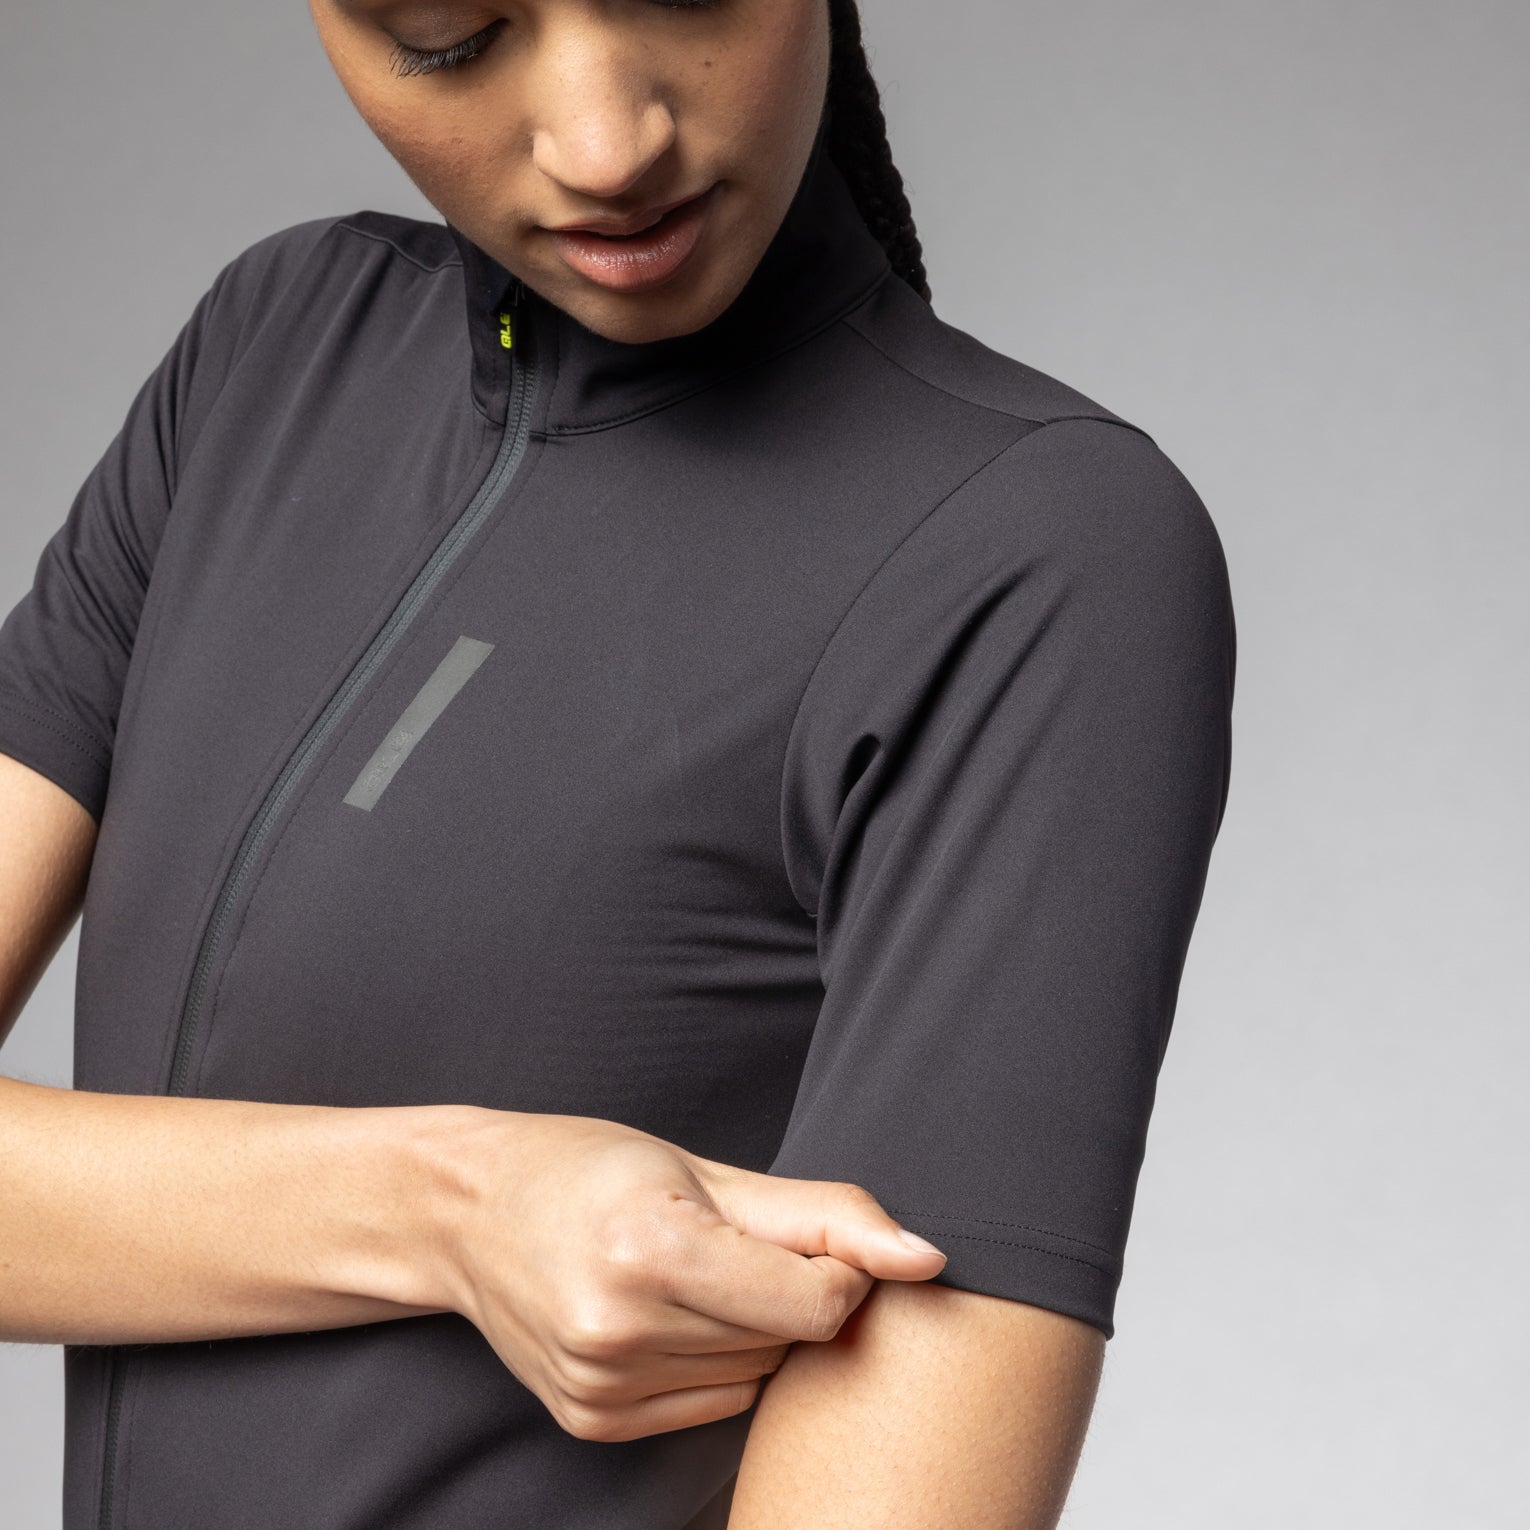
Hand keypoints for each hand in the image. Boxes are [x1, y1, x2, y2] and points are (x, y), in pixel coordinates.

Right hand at [438, 1111, 945, 1440]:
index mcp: (652, 1248)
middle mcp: (620, 1329)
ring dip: (751, 1330)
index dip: (835, 1268)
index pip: (819, 1303)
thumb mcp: (711, 1168)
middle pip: (789, 1342)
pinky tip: (666, 1315)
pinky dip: (713, 1363)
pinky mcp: (593, 1423)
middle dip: (789, 1292)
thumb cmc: (593, 1168)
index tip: (800, 1234)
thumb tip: (928, 1257)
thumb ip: (826, 1212)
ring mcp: (601, 1387)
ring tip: (691, 1273)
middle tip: (729, 1244)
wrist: (469, 1210)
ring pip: (756, 1377)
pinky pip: (714, 1406)